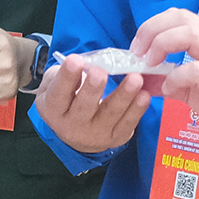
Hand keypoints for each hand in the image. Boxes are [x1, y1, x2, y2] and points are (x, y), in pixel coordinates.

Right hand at [33, 52, 152, 154]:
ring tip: (135, 79)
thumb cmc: (68, 98)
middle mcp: (72, 126)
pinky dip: (138, 109)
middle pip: (84, 107)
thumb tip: (87, 62)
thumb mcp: (57, 84)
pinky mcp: (116, 138)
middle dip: (93, 89)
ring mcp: (95, 135)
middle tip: (101, 73)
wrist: (77, 130)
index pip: (59, 93)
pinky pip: (128, 123)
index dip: (67, 77)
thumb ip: (68, 74)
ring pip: (110, 114)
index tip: (76, 60)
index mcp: (53, 110)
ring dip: (124, 95)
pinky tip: (144, 95)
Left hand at [129, 9, 198, 147]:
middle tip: (137, 55)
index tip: (136, 49)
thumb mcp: (198, 91)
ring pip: (190, 34)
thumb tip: (142, 82)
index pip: (179, 16)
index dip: (152, 27)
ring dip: (162, 45)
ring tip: (150, 65)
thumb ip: (171, 83)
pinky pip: (197, 70)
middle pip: (181, 18)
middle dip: (151, 31)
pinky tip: (171, 90)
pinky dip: (176, 77)